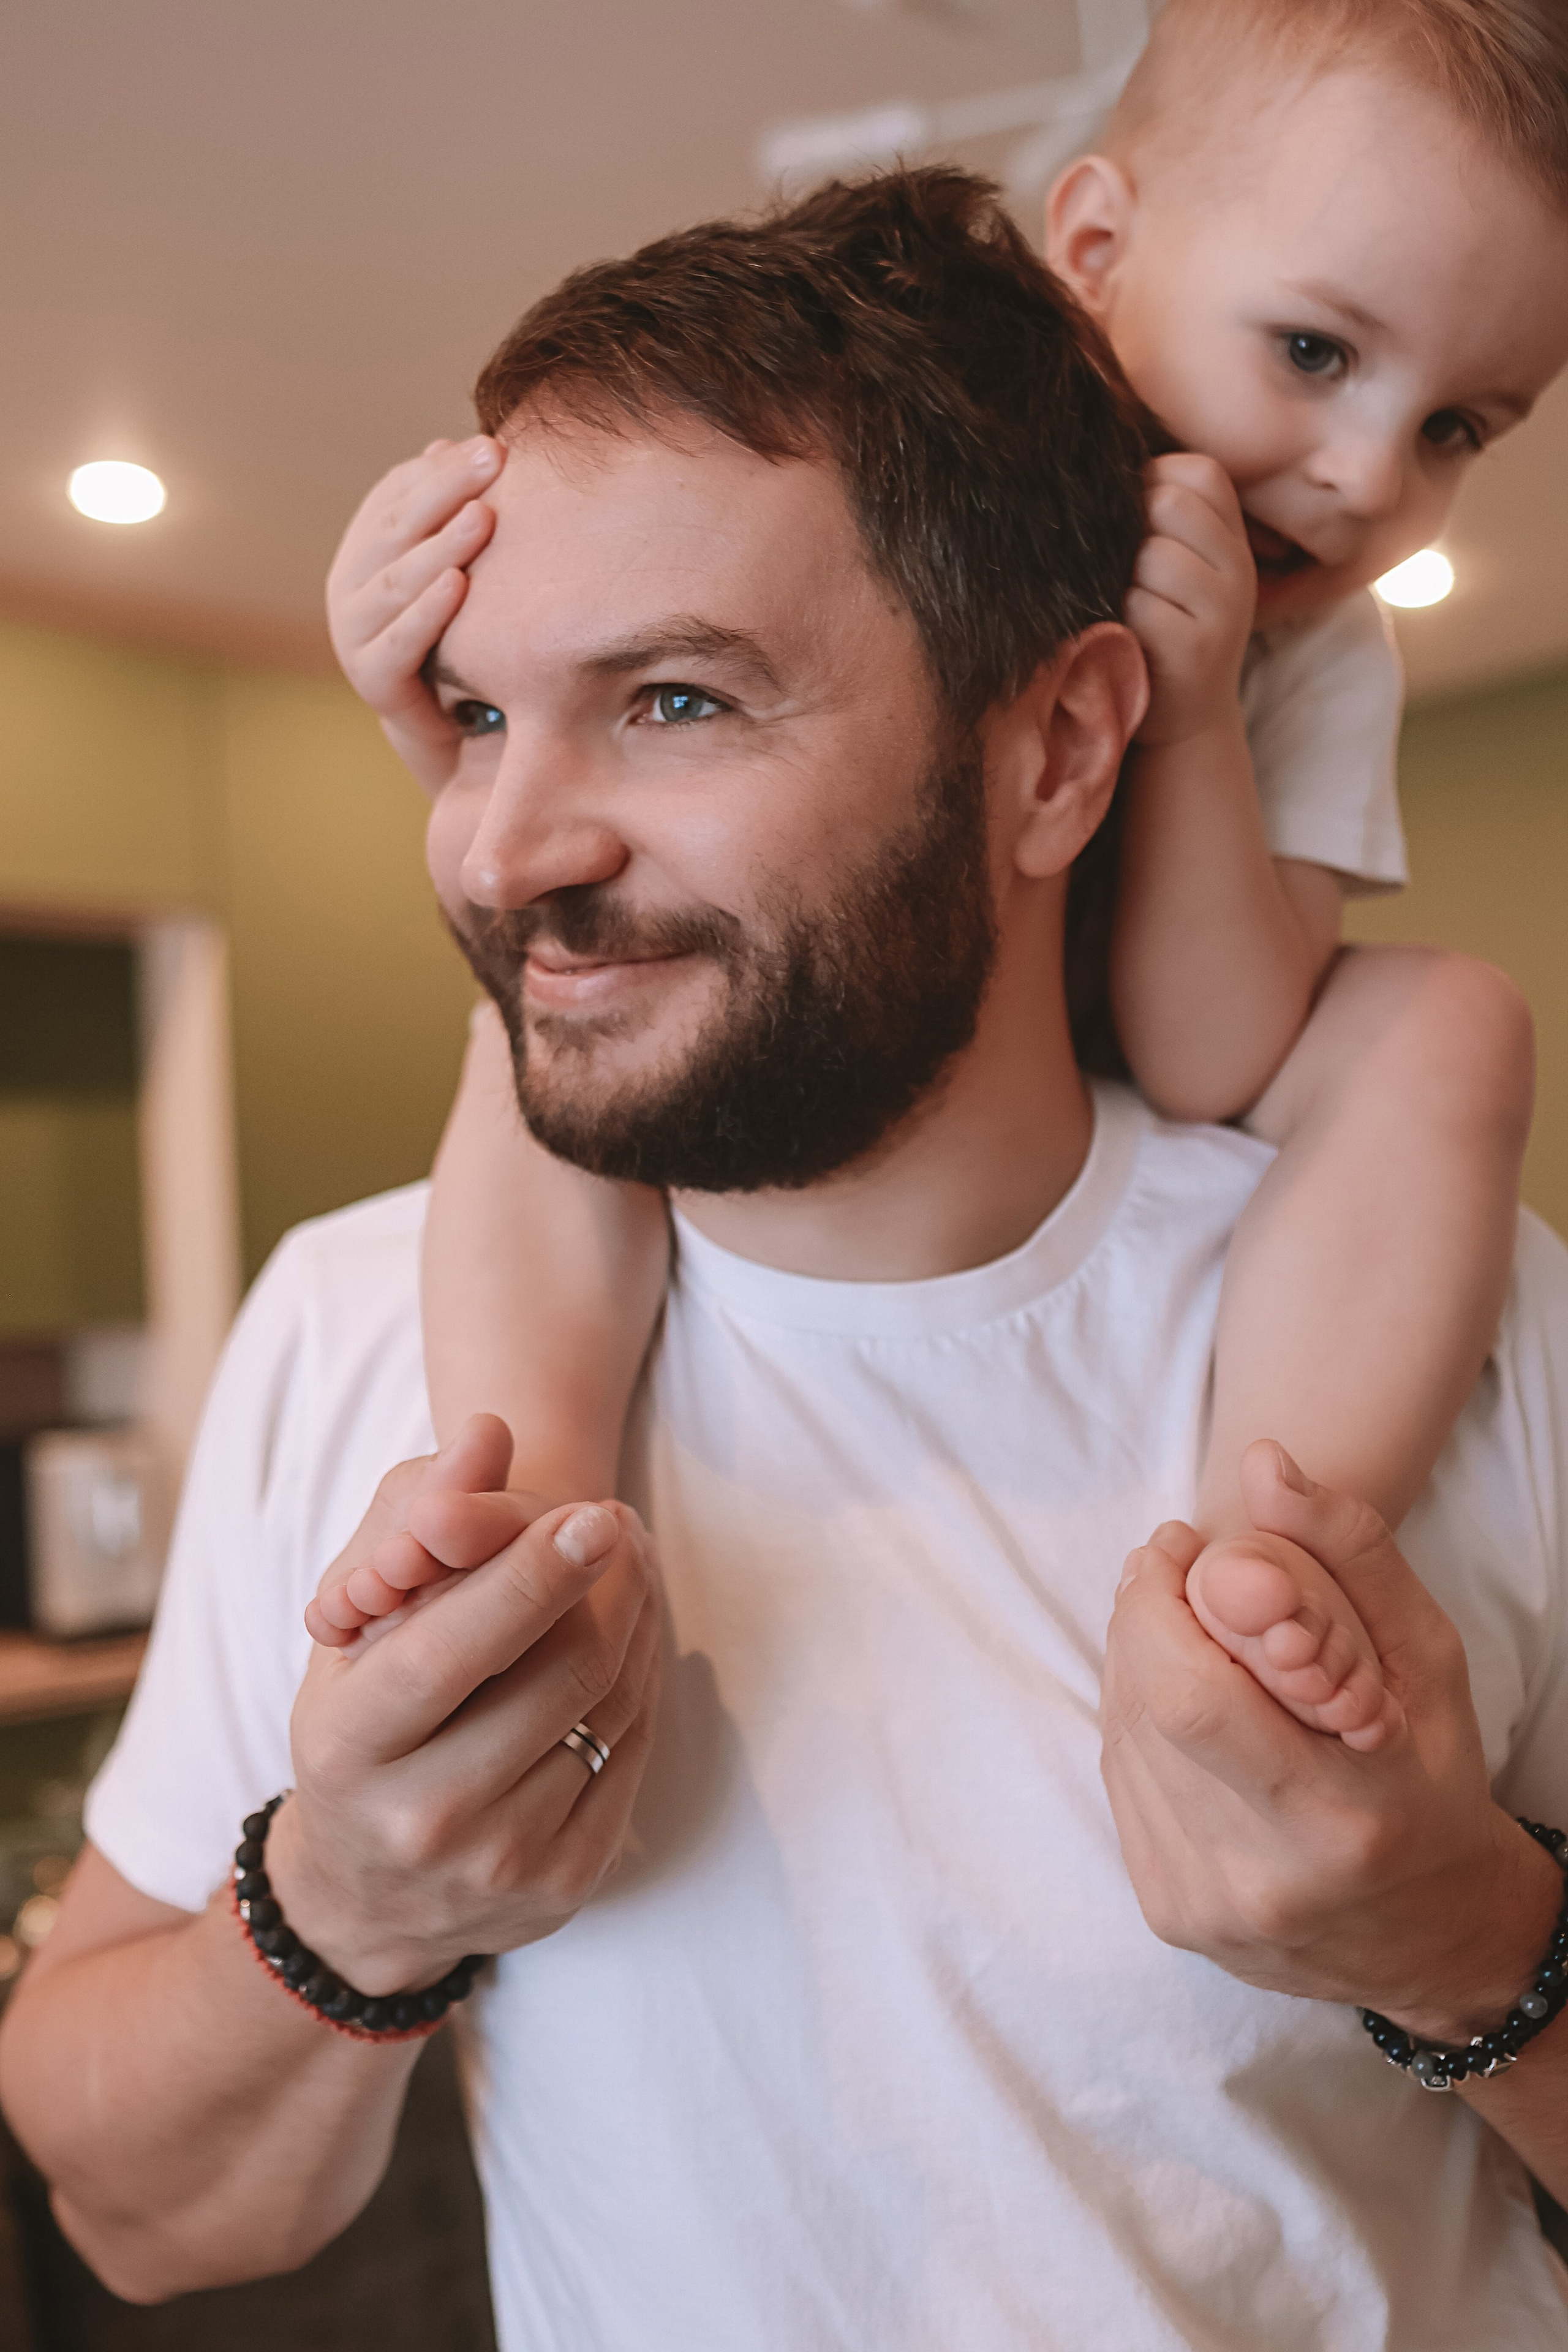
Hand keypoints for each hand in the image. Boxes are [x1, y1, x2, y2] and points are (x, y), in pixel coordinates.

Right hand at [269, 1417, 661, 1994]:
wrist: (368, 1897)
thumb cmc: (359, 1731)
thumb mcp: (356, 1627)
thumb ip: (417, 1514)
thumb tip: (488, 1435)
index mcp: (348, 1749)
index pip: (450, 1653)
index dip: (528, 1579)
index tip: (596, 1512)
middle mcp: (422, 1818)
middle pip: (557, 1672)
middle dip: (604, 1581)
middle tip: (616, 1517)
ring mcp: (502, 1862)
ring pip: (608, 1705)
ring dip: (634, 1618)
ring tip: (626, 1560)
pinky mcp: (568, 1882)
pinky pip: (631, 1751)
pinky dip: (641, 1679)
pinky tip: (628, 1635)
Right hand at [325, 435, 504, 794]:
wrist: (439, 719)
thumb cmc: (452, 629)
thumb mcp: (452, 565)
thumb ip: (449, 512)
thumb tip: (449, 443)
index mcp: (367, 545)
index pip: (399, 492)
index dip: (443, 468)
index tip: (492, 445)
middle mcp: (350, 582)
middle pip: (398, 526)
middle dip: (448, 490)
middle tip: (494, 459)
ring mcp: (354, 631)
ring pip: (399, 581)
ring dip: (442, 546)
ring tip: (483, 517)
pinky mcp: (372, 678)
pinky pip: (402, 640)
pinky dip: (429, 611)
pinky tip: (458, 584)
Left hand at [1102, 1440, 1560, 2041]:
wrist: (1428, 1935)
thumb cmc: (1430, 1776)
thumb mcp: (1425, 1656)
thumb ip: (1346, 1553)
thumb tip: (1262, 1464)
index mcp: (1337, 1818)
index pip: (1189, 1693)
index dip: (1160, 1600)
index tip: (1179, 1547)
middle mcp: (1258, 1876)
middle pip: (1142, 1703)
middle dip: (1144, 1613)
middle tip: (1177, 1572)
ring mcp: (1200, 1902)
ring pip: (1120, 1733)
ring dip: (1137, 1660)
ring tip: (1192, 1634)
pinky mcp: (1165, 1909)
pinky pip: (1119, 1776)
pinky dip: (1138, 1717)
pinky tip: (1184, 1700)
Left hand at [1126, 453, 1256, 747]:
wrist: (1185, 720)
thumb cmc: (1165, 630)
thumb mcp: (1179, 567)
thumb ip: (1160, 518)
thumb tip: (1095, 463)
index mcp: (1233, 538)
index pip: (1196, 471)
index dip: (1150, 484)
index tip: (1134, 526)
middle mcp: (1238, 568)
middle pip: (1169, 503)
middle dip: (1132, 530)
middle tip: (1124, 573)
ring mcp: (1223, 608)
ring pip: (1151, 553)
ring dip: (1121, 578)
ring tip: (1126, 607)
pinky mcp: (1195, 649)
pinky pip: (1138, 605)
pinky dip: (1119, 617)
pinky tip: (1125, 636)